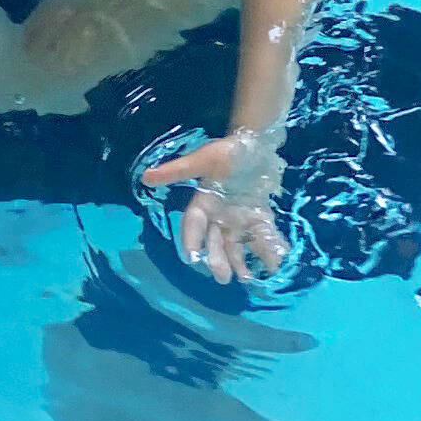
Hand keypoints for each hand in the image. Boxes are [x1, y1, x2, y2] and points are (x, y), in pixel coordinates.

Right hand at [141, 130, 289, 283]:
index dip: (191, 240)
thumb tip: (146, 177)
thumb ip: (178, 170)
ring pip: (237, 244)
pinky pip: (261, 236)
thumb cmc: (229, 150)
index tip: (192, 258)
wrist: (258, 143)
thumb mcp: (203, 159)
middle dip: (218, 258)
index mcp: (204, 202)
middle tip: (222, 277)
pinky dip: (267, 249)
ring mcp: (240, 218)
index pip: (193, 224)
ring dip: (241, 260)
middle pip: (216, 240)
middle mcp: (220, 215)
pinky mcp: (259, 216)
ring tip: (246, 277)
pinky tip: (274, 264)